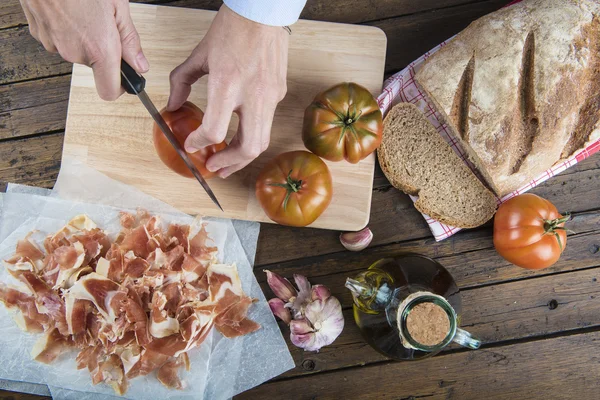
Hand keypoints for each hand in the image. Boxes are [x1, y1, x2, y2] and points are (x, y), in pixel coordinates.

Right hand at [20, 0, 148, 99]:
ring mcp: (53, 44)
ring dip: (84, 38)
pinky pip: (59, 40)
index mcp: (98, 48)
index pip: (109, 91)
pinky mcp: (38, 34)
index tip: (126, 75)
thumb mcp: (118, 6)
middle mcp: (74, 52)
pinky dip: (66, 29)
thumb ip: (130, 39)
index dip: (120, 86)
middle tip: (105, 24)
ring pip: (76, 51)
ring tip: (85, 11)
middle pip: (95, 66)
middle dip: (103, 50)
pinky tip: (69, 10)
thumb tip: (140, 65)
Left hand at [168, 5, 288, 177]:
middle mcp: (252, 94)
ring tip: (228, 160)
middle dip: (230, 164)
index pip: (214, 130)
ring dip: (243, 156)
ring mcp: (270, 96)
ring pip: (262, 140)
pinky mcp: (278, 93)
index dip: (201, 143)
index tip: (193, 145)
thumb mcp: (200, 55)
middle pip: (248, 148)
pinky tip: (240, 132)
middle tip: (215, 168)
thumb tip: (173, 105)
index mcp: (228, 84)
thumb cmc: (232, 27)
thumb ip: (182, 82)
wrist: (263, 11)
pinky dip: (252, 134)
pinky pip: (266, 121)